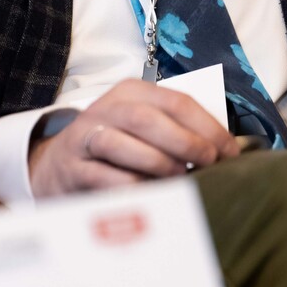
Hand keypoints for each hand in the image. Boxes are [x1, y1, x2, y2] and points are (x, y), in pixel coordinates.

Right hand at [28, 78, 237, 198]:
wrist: (57, 167)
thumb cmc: (115, 148)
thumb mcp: (141, 128)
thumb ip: (177, 131)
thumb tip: (225, 151)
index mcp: (130, 93)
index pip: (175, 101)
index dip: (207, 126)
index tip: (229, 151)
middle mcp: (105, 110)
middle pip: (146, 118)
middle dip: (185, 141)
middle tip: (208, 163)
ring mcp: (85, 138)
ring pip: (121, 143)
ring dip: (158, 162)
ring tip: (180, 177)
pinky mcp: (74, 169)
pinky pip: (105, 177)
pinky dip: (133, 186)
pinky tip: (151, 194)